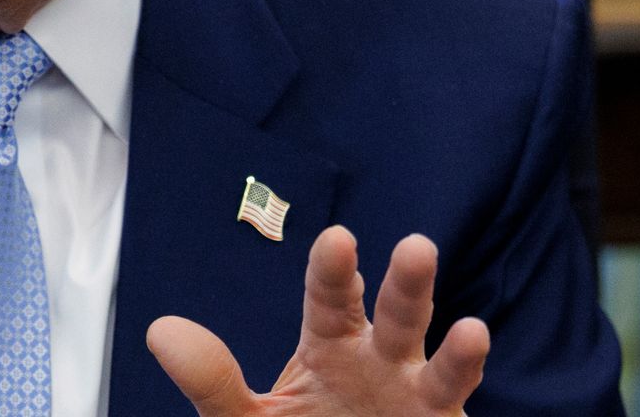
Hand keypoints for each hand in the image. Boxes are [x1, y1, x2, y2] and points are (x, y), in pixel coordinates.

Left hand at [148, 226, 487, 415]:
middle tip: (417, 246)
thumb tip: (160, 330)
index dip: (335, 271)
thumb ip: (211, 380)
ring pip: (443, 368)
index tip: (338, 240)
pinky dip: (468, 386)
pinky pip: (456, 406)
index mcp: (331, 345)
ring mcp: (417, 399)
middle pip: (397, 315)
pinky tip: (479, 374)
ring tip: (473, 329)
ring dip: (459, 351)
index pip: (331, 299)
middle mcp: (381, 363)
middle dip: (407, 283)